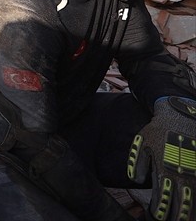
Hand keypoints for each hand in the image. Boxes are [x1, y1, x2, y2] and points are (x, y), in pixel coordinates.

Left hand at [128, 96, 195, 220]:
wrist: (181, 117)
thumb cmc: (159, 130)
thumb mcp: (142, 143)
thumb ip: (137, 163)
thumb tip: (137, 180)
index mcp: (164, 171)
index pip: (162, 200)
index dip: (159, 212)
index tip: (156, 216)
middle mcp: (181, 176)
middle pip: (181, 207)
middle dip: (176, 216)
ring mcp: (195, 174)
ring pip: (194, 202)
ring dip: (189, 212)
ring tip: (185, 218)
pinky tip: (194, 206)